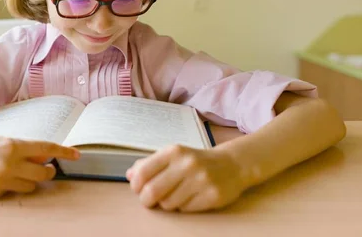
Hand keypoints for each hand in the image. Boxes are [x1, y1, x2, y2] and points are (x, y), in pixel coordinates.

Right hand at [0, 133, 79, 199]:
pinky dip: (10, 186)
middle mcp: (8, 164)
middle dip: (49, 171)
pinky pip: (12, 192)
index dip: (63, 152)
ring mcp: (0, 180)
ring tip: (16, 172)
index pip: (45, 149)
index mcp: (12, 145)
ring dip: (29, 180)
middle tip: (48, 169)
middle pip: (43, 173)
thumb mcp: (2, 140)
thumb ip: (23, 149)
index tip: (76, 154)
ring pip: (30, 186)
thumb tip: (44, 158)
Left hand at [126, 144, 244, 211]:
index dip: (136, 185)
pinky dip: (183, 207)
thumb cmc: (196, 161)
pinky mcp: (212, 195)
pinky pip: (185, 209)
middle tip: (149, 200)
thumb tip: (129, 174)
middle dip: (146, 200)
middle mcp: (187, 164)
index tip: (138, 189)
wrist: (232, 164)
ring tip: (176, 194)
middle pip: (152, 191)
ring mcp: (201, 180)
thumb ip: (150, 164)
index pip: (144, 172)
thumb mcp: (173, 156)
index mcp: (174, 151)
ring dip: (167, 203)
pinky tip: (190, 197)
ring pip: (168, 203)